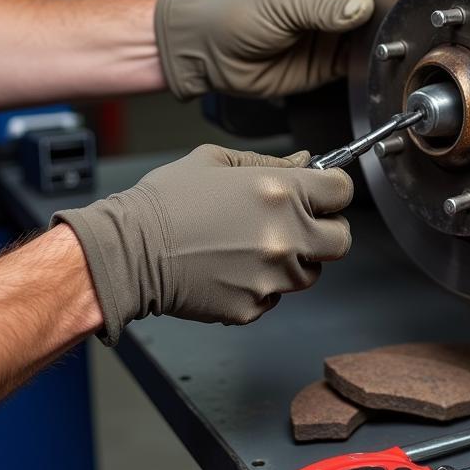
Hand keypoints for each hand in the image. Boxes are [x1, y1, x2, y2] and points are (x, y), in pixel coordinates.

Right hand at [52, 145, 352, 343]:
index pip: (341, 192)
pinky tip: (231, 269)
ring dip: (293, 261)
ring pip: (310, 273)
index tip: (322, 194)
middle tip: (300, 226)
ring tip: (252, 247)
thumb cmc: (165, 203)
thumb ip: (268, 163)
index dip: (331, 191)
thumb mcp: (215, 162)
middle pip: (340, 241)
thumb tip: (304, 163)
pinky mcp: (253, 307)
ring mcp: (272, 276)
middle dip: (325, 231)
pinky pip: (275, 297)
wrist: (127, 251)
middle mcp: (285, 235)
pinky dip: (260, 286)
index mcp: (281, 192)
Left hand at [154, 0, 399, 99]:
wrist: (213, 54)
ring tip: (400, 31)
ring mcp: (337, 32)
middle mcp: (339, 1)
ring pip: (378, 29)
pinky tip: (382, 56)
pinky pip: (364, 60)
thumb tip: (361, 9)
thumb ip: (325, 10)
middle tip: (416, 0)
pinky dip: (376, 60)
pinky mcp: (333, 64)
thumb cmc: (238, 14)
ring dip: (389, 31)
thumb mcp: (285, 4)